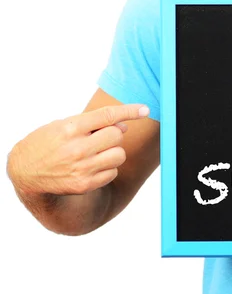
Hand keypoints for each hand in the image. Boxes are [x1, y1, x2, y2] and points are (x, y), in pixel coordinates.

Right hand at [7, 104, 148, 195]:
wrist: (25, 171)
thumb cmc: (48, 142)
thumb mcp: (63, 125)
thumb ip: (92, 124)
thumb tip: (123, 126)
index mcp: (71, 128)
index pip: (107, 116)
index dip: (129, 111)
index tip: (144, 109)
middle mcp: (77, 148)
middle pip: (117, 136)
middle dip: (114, 134)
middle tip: (101, 137)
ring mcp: (82, 168)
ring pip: (119, 155)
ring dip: (113, 152)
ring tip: (97, 152)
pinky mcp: (85, 184)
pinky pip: (113, 172)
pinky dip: (107, 168)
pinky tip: (92, 166)